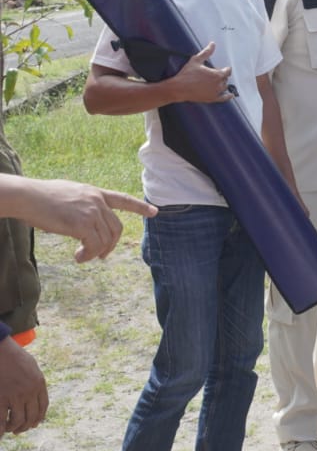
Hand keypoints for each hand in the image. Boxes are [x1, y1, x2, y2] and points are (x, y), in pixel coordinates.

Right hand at [0, 337, 46, 437]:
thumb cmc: (13, 356)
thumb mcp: (31, 366)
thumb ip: (34, 380)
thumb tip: (36, 392)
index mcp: (39, 383)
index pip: (43, 407)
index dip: (38, 418)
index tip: (34, 424)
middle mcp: (29, 391)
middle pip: (32, 416)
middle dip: (26, 426)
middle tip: (18, 430)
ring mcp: (15, 396)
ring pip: (18, 421)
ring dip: (13, 428)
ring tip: (9, 429)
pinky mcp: (0, 398)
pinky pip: (1, 421)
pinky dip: (0, 430)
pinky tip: (0, 433)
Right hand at [17, 178, 153, 261]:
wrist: (28, 196)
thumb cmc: (41, 197)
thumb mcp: (69, 194)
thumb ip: (83, 204)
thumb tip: (85, 222)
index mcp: (94, 193)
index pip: (123, 199)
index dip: (140, 207)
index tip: (155, 212)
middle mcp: (97, 201)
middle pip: (116, 227)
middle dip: (111, 244)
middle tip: (100, 256)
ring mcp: (91, 211)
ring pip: (106, 239)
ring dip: (97, 252)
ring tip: (83, 257)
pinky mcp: (82, 224)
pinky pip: (94, 245)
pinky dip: (88, 255)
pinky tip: (78, 257)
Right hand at [171, 42, 235, 104]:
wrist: (179, 88)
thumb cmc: (187, 74)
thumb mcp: (196, 60)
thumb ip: (206, 52)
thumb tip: (212, 44)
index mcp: (217, 74)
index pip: (227, 71)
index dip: (226, 69)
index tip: (225, 68)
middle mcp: (219, 84)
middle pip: (225, 79)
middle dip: (222, 76)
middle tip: (216, 74)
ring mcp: (216, 92)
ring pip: (225, 87)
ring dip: (223, 84)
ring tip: (220, 82)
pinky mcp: (212, 99)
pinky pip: (224, 98)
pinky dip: (228, 96)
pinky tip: (231, 95)